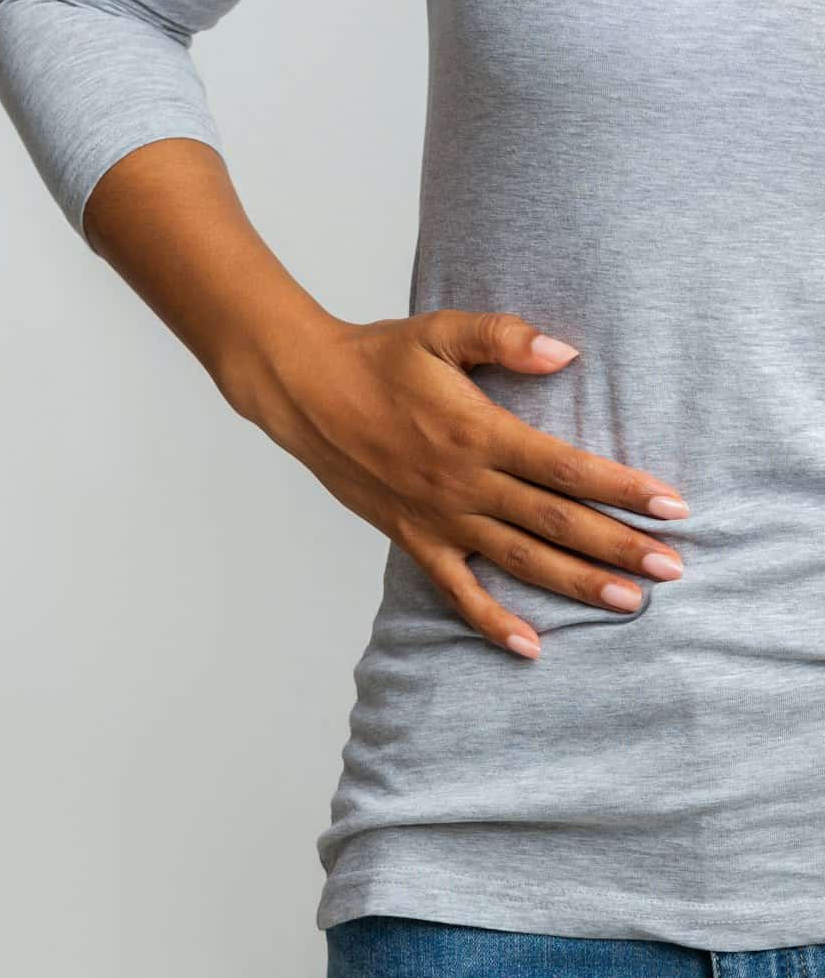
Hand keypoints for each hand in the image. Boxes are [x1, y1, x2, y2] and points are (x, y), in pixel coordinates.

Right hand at [232, 309, 687, 659]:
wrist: (304, 391)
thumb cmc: (375, 357)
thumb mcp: (440, 332)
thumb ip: (503, 338)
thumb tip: (566, 352)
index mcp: (477, 432)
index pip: (566, 468)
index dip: (623, 488)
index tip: (672, 505)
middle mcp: (463, 483)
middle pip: (555, 522)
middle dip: (618, 547)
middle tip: (673, 569)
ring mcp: (437, 517)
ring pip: (518, 559)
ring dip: (575, 583)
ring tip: (629, 602)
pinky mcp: (411, 537)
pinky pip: (455, 589)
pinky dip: (490, 620)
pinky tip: (529, 645)